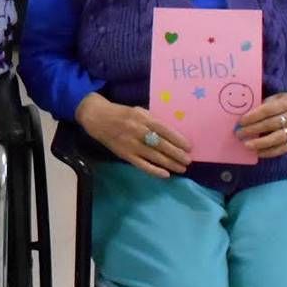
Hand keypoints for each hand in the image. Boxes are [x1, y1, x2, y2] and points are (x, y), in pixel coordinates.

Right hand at [76, 93, 192, 178]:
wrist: (96, 117)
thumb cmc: (121, 113)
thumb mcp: (138, 111)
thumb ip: (152, 121)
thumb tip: (171, 133)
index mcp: (143, 118)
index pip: (164, 130)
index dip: (178, 139)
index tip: (189, 147)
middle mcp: (138, 131)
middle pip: (161, 145)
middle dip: (177, 154)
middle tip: (188, 161)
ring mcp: (130, 144)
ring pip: (154, 156)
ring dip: (169, 163)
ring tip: (181, 168)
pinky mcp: (124, 154)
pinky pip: (141, 164)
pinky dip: (153, 170)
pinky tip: (165, 174)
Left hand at [235, 91, 286, 157]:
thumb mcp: (278, 98)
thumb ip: (264, 105)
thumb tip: (244, 115)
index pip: (269, 110)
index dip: (254, 116)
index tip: (241, 121)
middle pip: (272, 124)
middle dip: (253, 130)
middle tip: (239, 134)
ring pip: (278, 138)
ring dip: (261, 143)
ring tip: (246, 145)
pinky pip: (283, 148)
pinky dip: (270, 152)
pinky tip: (257, 152)